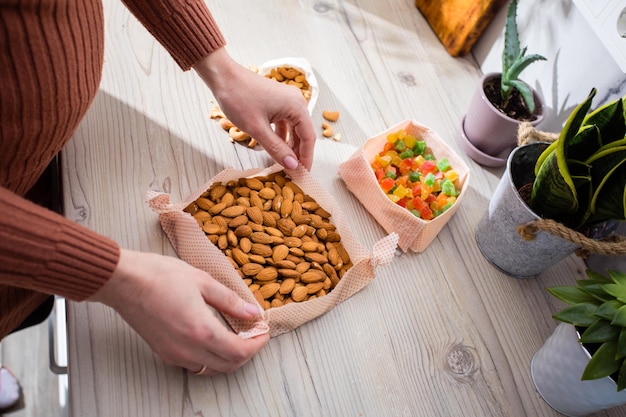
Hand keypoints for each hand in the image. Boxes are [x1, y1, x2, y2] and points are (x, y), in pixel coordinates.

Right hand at [89, 249, 268, 374]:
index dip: (257, 344)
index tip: (263, 331)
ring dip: (228, 357)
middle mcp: (188, 350)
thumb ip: (230, 301)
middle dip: (247, 352)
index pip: (240, 352)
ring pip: (211, 369)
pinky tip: (213, 338)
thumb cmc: (160, 276)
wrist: (124, 281)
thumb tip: (252, 313)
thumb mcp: (203, 281)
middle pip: (229, 365)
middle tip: (253, 334)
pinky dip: (210, 357)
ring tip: (236, 336)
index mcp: (202, 331)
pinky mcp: (163, 352)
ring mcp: (174, 354)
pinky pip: (194, 364)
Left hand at [194, 48, 315, 169]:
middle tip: (293, 173)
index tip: (303, 175)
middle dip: (298, 154)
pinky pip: (285, 123)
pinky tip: (276, 148)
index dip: (306, 158)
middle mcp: (296, 102)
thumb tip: (293, 166)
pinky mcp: (278, 102)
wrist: (222, 76)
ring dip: (289, 146)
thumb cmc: (238, 98)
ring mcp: (287, 101)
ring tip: (284, 164)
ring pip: (293, 129)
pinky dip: (282, 137)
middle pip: (303, 134)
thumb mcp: (257, 129)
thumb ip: (277, 149)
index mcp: (297, 106)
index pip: (309, 138)